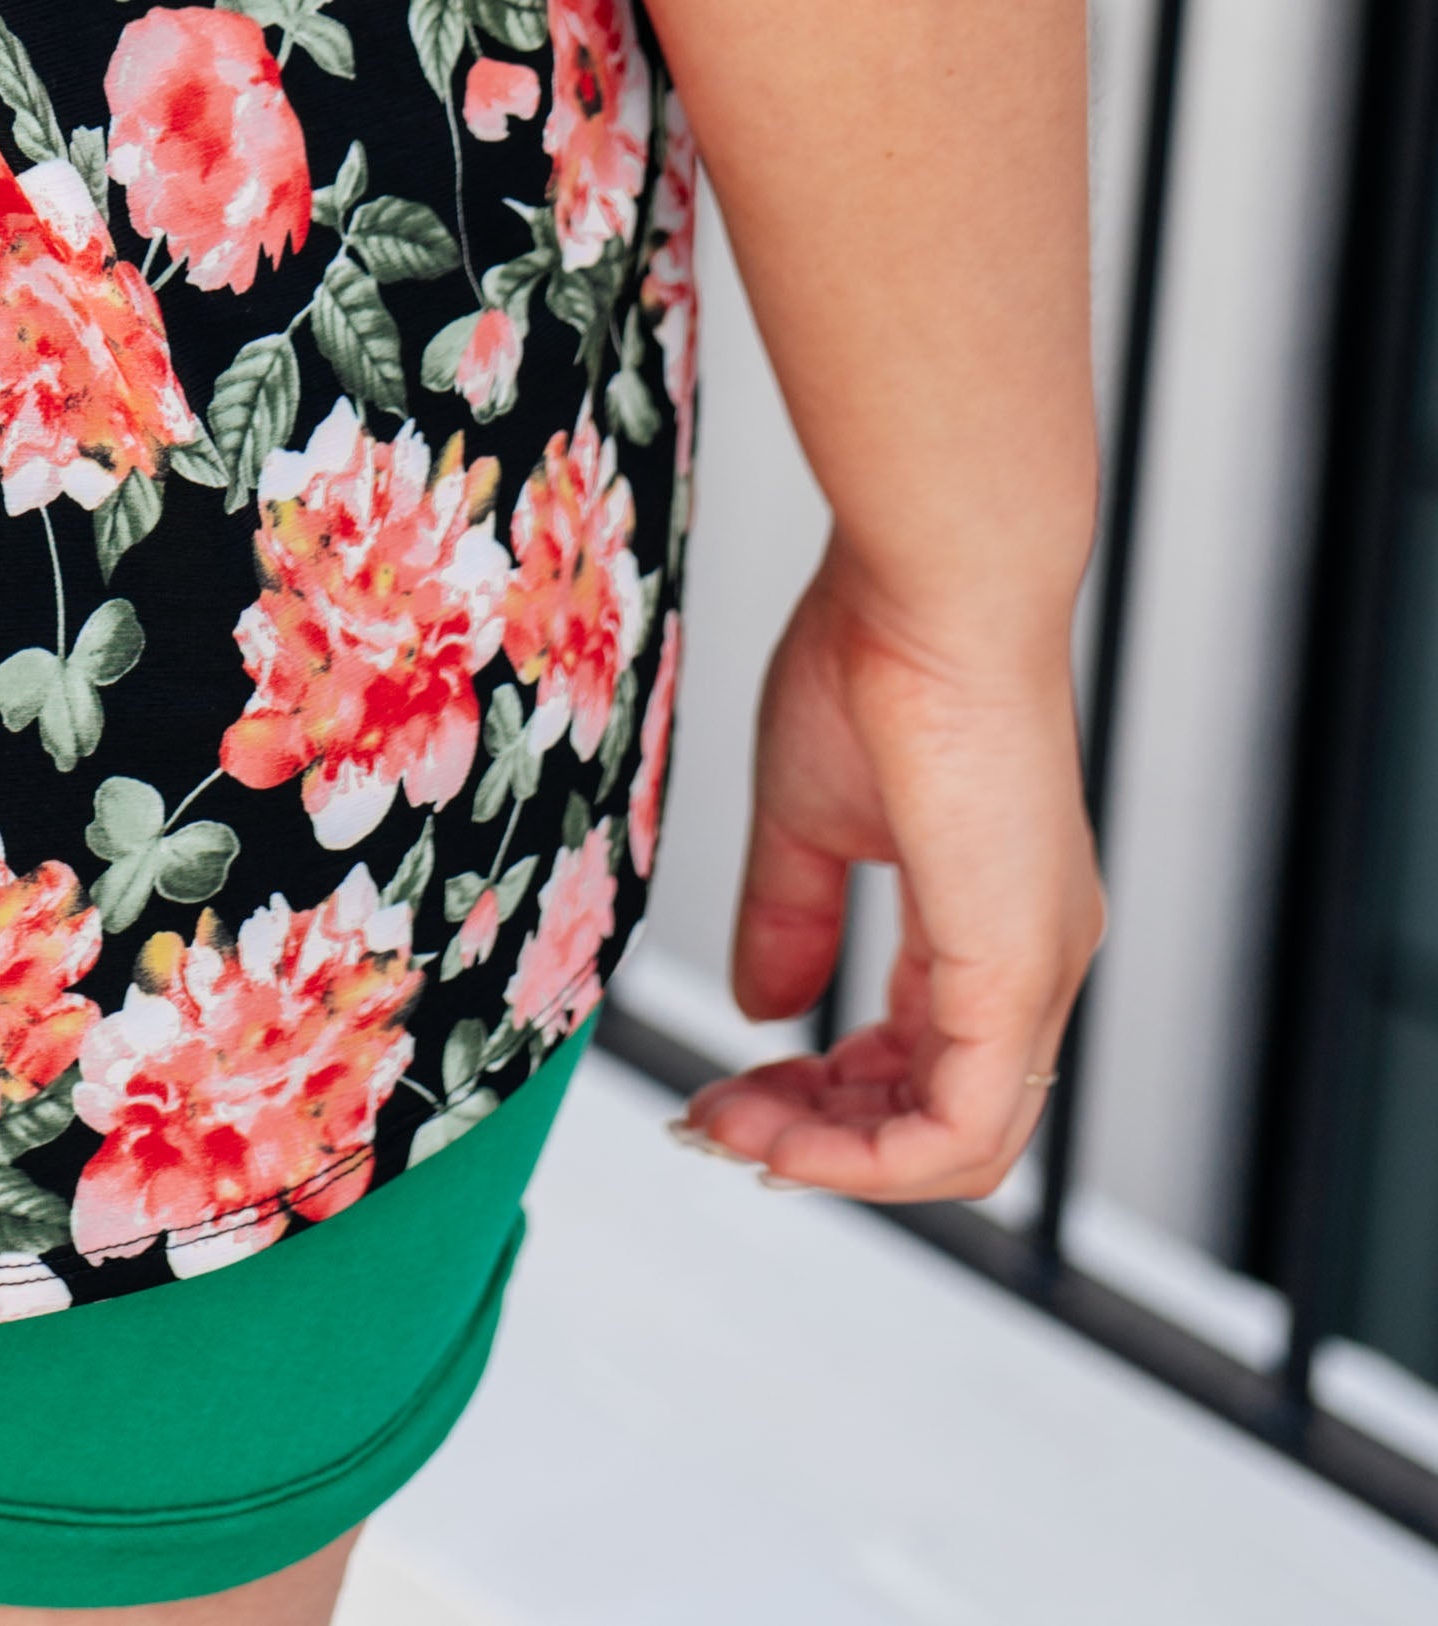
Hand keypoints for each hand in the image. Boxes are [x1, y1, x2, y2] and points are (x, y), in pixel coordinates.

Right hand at [674, 544, 1102, 1202]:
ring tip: (733, 1128)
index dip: (827, 1098)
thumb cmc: (879, 656)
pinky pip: (962, 1129)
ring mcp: (1034, 973)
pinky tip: (786, 1138)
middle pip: (939, 1121)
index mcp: (991, 917)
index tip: (727, 1090)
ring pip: (958, 1144)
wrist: (931, 589)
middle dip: (818, 1140)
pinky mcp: (1015, 977)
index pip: (924, 1062)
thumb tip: (764, 1011)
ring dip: (836, 1159)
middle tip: (714, 1121)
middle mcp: (1032, 958)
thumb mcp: (811, 813)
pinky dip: (871, 1158)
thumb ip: (792, 916)